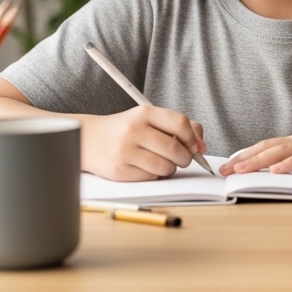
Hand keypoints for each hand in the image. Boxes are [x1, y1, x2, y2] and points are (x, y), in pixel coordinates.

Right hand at [81, 105, 205, 181]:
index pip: (180, 123)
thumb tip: (202, 146)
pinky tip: (147, 167)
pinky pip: (151, 178)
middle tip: (183, 159)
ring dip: (171, 168)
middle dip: (186, 158)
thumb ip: (179, 126)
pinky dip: (155, 176)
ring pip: (165, 167)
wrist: (89, 140)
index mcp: (144, 113)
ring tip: (163, 162)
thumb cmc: (126, 130)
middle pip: (175, 149)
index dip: (193, 137)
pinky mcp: (119, 170)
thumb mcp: (149, 119)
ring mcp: (125, 151)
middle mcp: (134, 130)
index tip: (196, 146)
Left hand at [220, 123, 291, 176]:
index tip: (227, 165)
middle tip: (223, 170)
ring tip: (240, 170)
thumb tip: (283, 174)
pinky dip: (290, 164)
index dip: (246, 155)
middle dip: (243, 159)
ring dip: (258, 160)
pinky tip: (276, 170)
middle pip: (268, 147)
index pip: (268, 146)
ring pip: (281, 151)